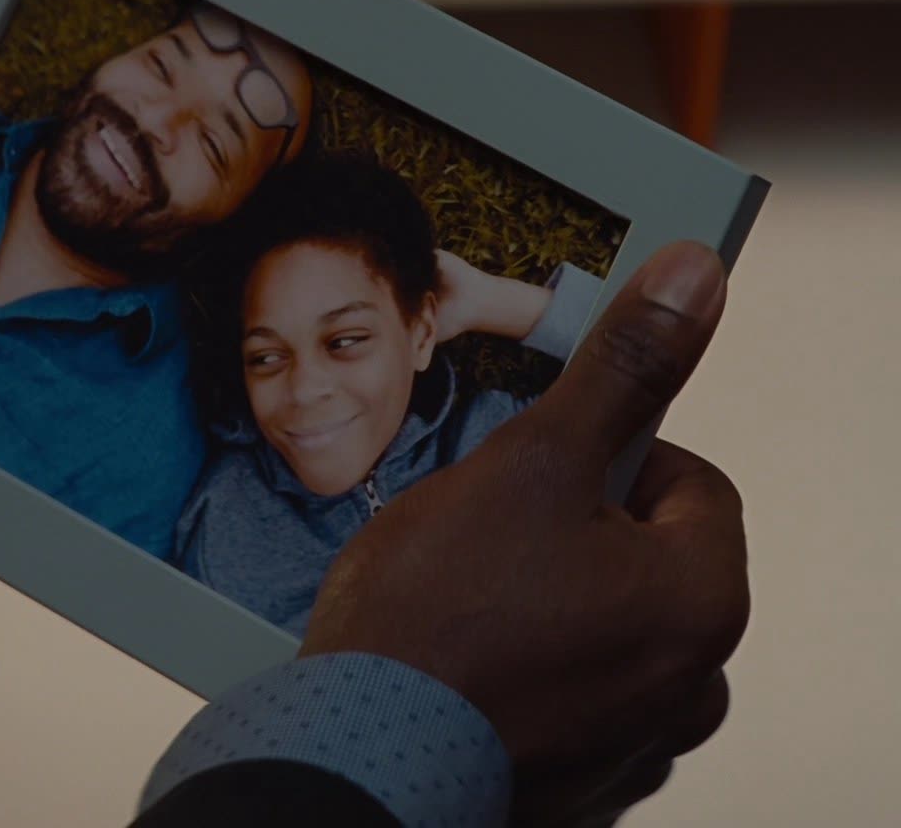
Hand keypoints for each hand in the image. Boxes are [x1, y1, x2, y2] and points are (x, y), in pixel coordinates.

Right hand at [300, 241, 745, 823]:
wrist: (351, 753)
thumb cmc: (436, 614)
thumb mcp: (532, 463)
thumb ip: (620, 371)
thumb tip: (695, 275)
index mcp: (700, 602)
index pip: (687, 481)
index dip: (602, 455)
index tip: (530, 469)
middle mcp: (690, 686)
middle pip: (642, 560)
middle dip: (569, 535)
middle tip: (482, 536)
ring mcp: (632, 747)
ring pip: (599, 631)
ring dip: (544, 607)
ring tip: (459, 605)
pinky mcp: (572, 786)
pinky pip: (563, 702)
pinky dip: (522, 677)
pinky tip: (456, 665)